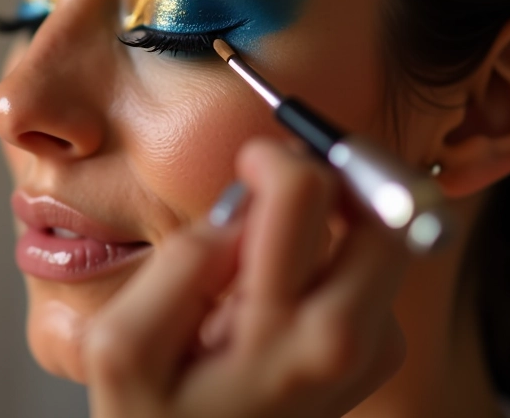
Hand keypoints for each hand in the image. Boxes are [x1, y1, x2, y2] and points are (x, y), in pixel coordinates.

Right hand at [83, 138, 409, 417]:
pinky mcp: (375, 351)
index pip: (306, 193)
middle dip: (337, 174)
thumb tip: (238, 207)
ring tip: (261, 260)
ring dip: (328, 220)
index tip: (250, 160)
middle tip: (280, 178)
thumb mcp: (123, 348)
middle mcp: (346, 338)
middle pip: (387, 208)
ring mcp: (371, 348)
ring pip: (380, 235)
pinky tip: (274, 291)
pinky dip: (327, 255)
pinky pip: (365, 269)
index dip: (275, 158)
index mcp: (285, 331)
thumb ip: (177, 266)